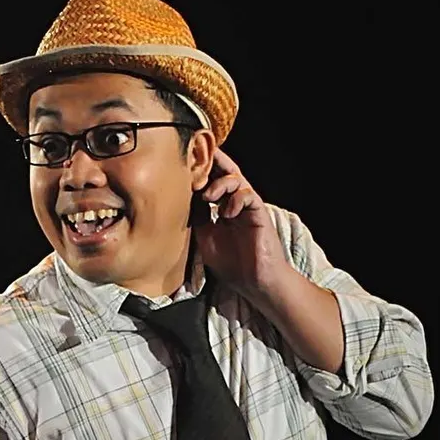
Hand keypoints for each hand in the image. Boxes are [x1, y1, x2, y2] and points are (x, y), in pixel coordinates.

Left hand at [193, 147, 292, 308]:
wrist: (254, 283)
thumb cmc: (232, 264)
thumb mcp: (204, 239)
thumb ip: (196, 218)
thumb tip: (182, 199)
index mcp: (220, 208)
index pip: (209, 182)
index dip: (197, 173)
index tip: (180, 167)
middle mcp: (234, 203)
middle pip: (223, 172)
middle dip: (211, 163)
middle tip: (197, 157)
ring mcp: (247, 206)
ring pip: (235, 178)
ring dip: (220, 183)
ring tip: (208, 196)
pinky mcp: (259, 212)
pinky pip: (248, 194)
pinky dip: (236, 199)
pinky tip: (227, 214)